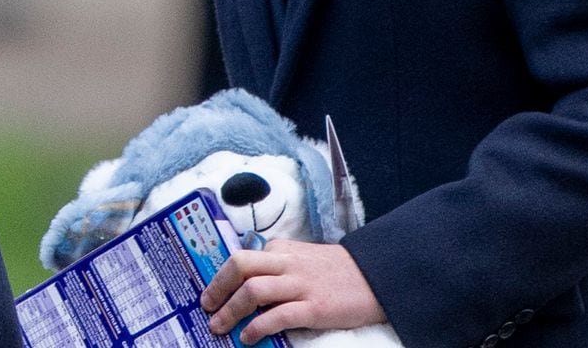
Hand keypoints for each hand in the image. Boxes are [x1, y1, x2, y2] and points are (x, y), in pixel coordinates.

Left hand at [201, 239, 385, 343]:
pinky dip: (256, 328)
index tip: (210, 294)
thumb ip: (280, 266)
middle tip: (207, 307)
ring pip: (253, 290)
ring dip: (229, 311)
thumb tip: (247, 286)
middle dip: (217, 287)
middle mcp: (290, 264)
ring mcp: (302, 285)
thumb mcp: (308, 259)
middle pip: (241, 265)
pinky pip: (277, 316)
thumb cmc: (341, 273)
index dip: (221, 276)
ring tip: (219, 327)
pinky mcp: (314, 307)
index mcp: (287, 250)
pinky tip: (248, 338)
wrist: (380, 278)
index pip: (244, 257)